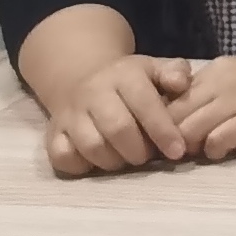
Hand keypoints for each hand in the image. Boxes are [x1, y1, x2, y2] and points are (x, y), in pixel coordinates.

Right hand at [41, 53, 197, 176]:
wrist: (83, 77)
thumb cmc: (131, 80)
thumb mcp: (156, 68)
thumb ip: (175, 73)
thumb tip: (181, 84)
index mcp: (125, 75)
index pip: (145, 104)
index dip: (163, 131)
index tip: (178, 151)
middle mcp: (94, 93)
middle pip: (117, 129)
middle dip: (139, 150)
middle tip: (149, 156)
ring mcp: (70, 114)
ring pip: (91, 146)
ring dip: (114, 161)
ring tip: (127, 159)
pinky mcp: (54, 133)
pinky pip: (63, 157)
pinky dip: (83, 166)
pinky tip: (98, 162)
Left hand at [168, 51, 235, 163]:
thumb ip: (209, 94)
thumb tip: (177, 122)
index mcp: (215, 71)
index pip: (168, 97)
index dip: (159, 121)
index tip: (161, 137)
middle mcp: (221, 82)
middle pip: (171, 115)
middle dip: (166, 138)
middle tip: (172, 153)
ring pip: (188, 129)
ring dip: (187, 147)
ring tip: (197, 153)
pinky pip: (217, 140)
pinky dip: (213, 150)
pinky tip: (223, 151)